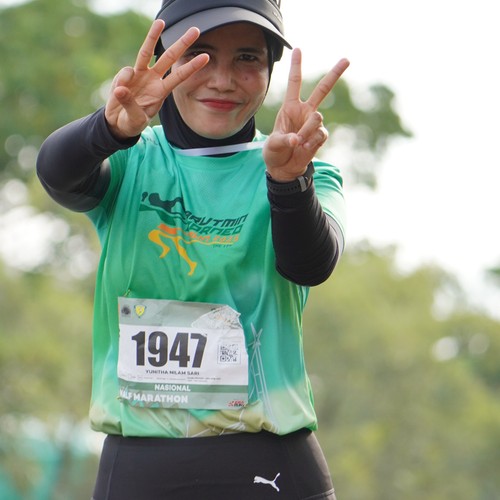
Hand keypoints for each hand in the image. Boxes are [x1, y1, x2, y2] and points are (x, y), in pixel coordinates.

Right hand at [104, 20, 208, 139]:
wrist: (118, 121)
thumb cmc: (131, 122)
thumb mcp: (135, 120)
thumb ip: (130, 105)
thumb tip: (121, 89)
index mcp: (161, 92)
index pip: (179, 77)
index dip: (192, 67)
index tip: (206, 57)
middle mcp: (153, 79)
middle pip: (168, 57)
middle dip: (182, 43)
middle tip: (195, 30)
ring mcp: (140, 75)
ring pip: (147, 52)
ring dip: (153, 35)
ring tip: (161, 22)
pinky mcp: (126, 74)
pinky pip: (125, 73)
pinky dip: (122, 81)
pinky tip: (119, 93)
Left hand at [263, 49, 349, 180]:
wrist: (284, 168)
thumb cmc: (275, 152)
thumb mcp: (273, 145)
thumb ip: (284, 140)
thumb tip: (297, 140)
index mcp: (290, 107)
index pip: (295, 83)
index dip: (296, 66)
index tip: (297, 49)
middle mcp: (304, 112)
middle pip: (323, 89)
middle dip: (335, 74)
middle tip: (347, 59)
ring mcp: (314, 124)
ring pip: (317, 118)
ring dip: (306, 131)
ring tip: (298, 142)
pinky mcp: (320, 136)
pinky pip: (320, 134)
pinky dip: (311, 142)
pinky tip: (304, 148)